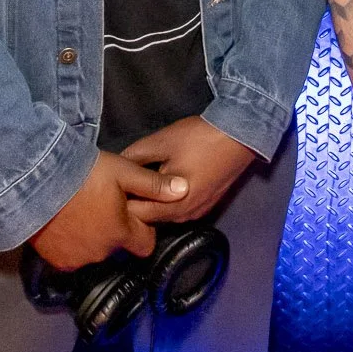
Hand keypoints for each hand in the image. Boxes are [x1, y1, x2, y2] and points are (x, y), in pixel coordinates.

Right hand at [28, 151, 186, 270]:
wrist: (34, 182)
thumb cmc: (82, 174)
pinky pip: (70, 254)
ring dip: (90, 235)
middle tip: (100, 203)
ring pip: (93, 250)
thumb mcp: (123, 172)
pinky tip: (63, 221)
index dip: (141, 227)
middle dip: (113, 228)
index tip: (131, 210)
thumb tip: (185, 189)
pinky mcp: (55, 260)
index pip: (145, 244)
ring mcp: (77, 258)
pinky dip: (69, 242)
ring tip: (79, 210)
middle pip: (116, 244)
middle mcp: (102, 252)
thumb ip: (155, 185)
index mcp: (122, 233)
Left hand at [121, 116, 256, 224]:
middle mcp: (185, 216)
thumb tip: (114, 166)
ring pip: (164, 214)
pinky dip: (166, 200)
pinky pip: (178, 209)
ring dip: (151, 202)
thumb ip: (134, 157)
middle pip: (148, 218)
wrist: (240, 134)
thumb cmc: (199, 138)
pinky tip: (164, 180)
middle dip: (134, 202)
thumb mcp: (160, 142)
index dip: (120, 199)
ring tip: (142, 179)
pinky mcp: (207, 205)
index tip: (112, 183)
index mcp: (172, 205)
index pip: (134, 214)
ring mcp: (198, 212)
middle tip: (124, 180)